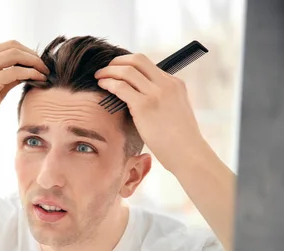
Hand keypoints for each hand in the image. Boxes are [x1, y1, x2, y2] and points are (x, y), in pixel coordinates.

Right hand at [0, 40, 48, 136]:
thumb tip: (24, 74)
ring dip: (34, 61)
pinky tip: (39, 79)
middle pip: (13, 46)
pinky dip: (31, 72)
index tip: (35, 63)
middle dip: (32, 54)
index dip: (24, 52)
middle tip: (44, 66)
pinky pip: (16, 71)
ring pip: (15, 54)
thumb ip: (4, 80)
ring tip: (45, 72)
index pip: (6, 46)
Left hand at [94, 53, 208, 172]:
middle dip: (117, 61)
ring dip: (109, 71)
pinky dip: (109, 83)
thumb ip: (162, 100)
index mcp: (175, 84)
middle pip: (137, 60)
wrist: (188, 153)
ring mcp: (156, 93)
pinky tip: (102, 85)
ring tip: (99, 75)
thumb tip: (139, 97)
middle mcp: (166, 84)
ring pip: (127, 71)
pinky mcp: (145, 105)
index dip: (128, 64)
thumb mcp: (174, 111)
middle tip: (105, 68)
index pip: (148, 64)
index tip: (116, 70)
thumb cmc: (179, 139)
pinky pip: (121, 87)